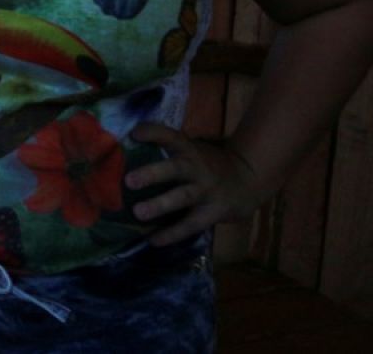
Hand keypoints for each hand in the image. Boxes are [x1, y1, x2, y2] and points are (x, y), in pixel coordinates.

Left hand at [124, 123, 266, 245]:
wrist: (247, 179)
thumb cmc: (206, 164)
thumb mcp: (191, 151)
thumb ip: (166, 150)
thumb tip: (124, 152)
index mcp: (189, 149)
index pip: (170, 136)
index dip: (153, 133)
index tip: (134, 134)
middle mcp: (197, 168)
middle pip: (175, 169)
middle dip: (153, 174)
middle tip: (128, 181)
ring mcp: (205, 191)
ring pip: (182, 197)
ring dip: (160, 205)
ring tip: (138, 213)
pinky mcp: (212, 212)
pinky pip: (190, 225)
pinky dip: (172, 233)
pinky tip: (153, 240)